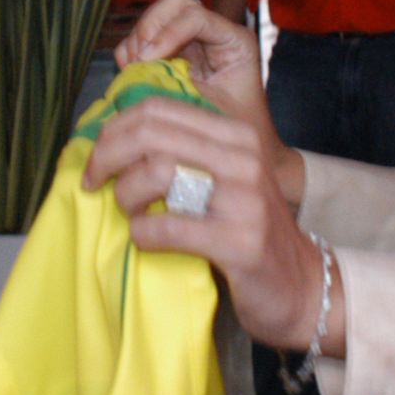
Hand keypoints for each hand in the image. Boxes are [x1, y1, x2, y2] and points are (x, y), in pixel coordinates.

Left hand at [83, 94, 333, 353]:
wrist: (301, 285)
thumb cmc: (248, 230)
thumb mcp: (225, 176)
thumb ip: (184, 151)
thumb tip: (112, 136)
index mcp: (236, 134)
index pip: (158, 108)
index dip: (114, 129)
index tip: (97, 157)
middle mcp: (244, 157)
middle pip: (150, 134)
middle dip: (106, 157)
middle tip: (92, 182)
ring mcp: (245, 198)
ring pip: (156, 172)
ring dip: (126, 195)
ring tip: (130, 213)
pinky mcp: (240, 242)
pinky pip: (166, 227)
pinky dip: (142, 234)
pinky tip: (144, 240)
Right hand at [113, 0, 300, 200]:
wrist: (250, 153)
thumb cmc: (240, 135)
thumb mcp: (215, 113)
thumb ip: (182, 92)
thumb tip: (140, 78)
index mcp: (234, 42)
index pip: (196, 16)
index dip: (169, 32)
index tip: (149, 60)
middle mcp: (214, 34)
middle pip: (176, 2)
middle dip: (152, 25)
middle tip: (140, 59)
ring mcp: (192, 42)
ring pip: (157, 16)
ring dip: (138, 40)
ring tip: (135, 69)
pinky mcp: (173, 55)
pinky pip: (143, 40)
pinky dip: (131, 52)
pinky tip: (132, 74)